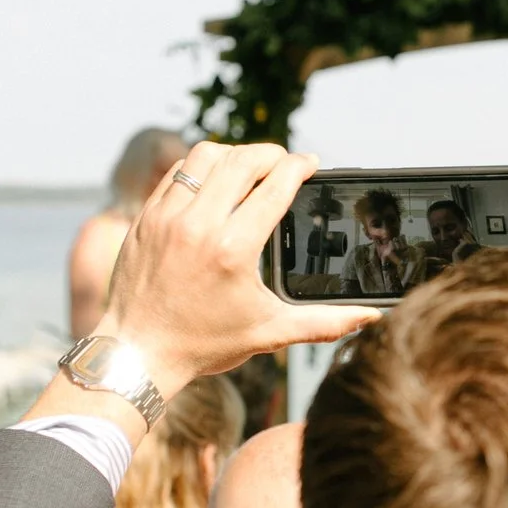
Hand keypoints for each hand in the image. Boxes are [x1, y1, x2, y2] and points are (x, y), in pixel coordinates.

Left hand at [92, 143, 378, 398]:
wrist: (137, 354)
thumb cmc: (203, 345)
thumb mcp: (270, 333)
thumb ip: (324, 323)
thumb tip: (370, 318)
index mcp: (233, 249)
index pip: (275, 185)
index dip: (300, 166)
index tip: (311, 163)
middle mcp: (199, 225)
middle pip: (243, 160)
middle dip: (272, 154)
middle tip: (285, 163)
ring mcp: (167, 217)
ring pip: (206, 156)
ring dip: (234, 154)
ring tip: (249, 167)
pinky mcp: (146, 218)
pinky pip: (177, 173)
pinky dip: (200, 168)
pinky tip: (214, 181)